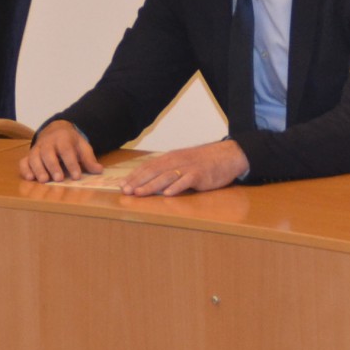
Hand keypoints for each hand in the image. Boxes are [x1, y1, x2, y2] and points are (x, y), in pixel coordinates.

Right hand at [20, 120, 100, 181]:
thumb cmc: (70, 142)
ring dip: (38, 169)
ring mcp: (37, 148)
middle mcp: (47, 142)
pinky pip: (24, 161)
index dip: (71, 163)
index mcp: (63, 138)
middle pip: (48, 153)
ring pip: (34, 157)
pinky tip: (30, 178)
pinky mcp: (29, 155)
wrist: (55, 130)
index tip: (76, 176)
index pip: (66, 150)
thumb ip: (89, 159)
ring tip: (44, 180)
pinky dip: (25, 169)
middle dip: (53, 166)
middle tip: (59, 179)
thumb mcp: (82, 146)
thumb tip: (99, 170)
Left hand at [119, 140, 248, 196]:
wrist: (227, 155)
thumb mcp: (182, 161)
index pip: (148, 166)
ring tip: (139, 193)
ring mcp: (188, 168)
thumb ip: (167, 169)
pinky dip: (176, 187)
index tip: (122, 184)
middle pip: (153, 171)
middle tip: (125, 191)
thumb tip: (149, 180)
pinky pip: (186, 181)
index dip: (134, 176)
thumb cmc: (203, 161)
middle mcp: (176, 161)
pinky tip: (168, 194)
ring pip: (166, 176)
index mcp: (170, 158)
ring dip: (151, 185)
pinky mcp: (200, 175)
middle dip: (138, 181)